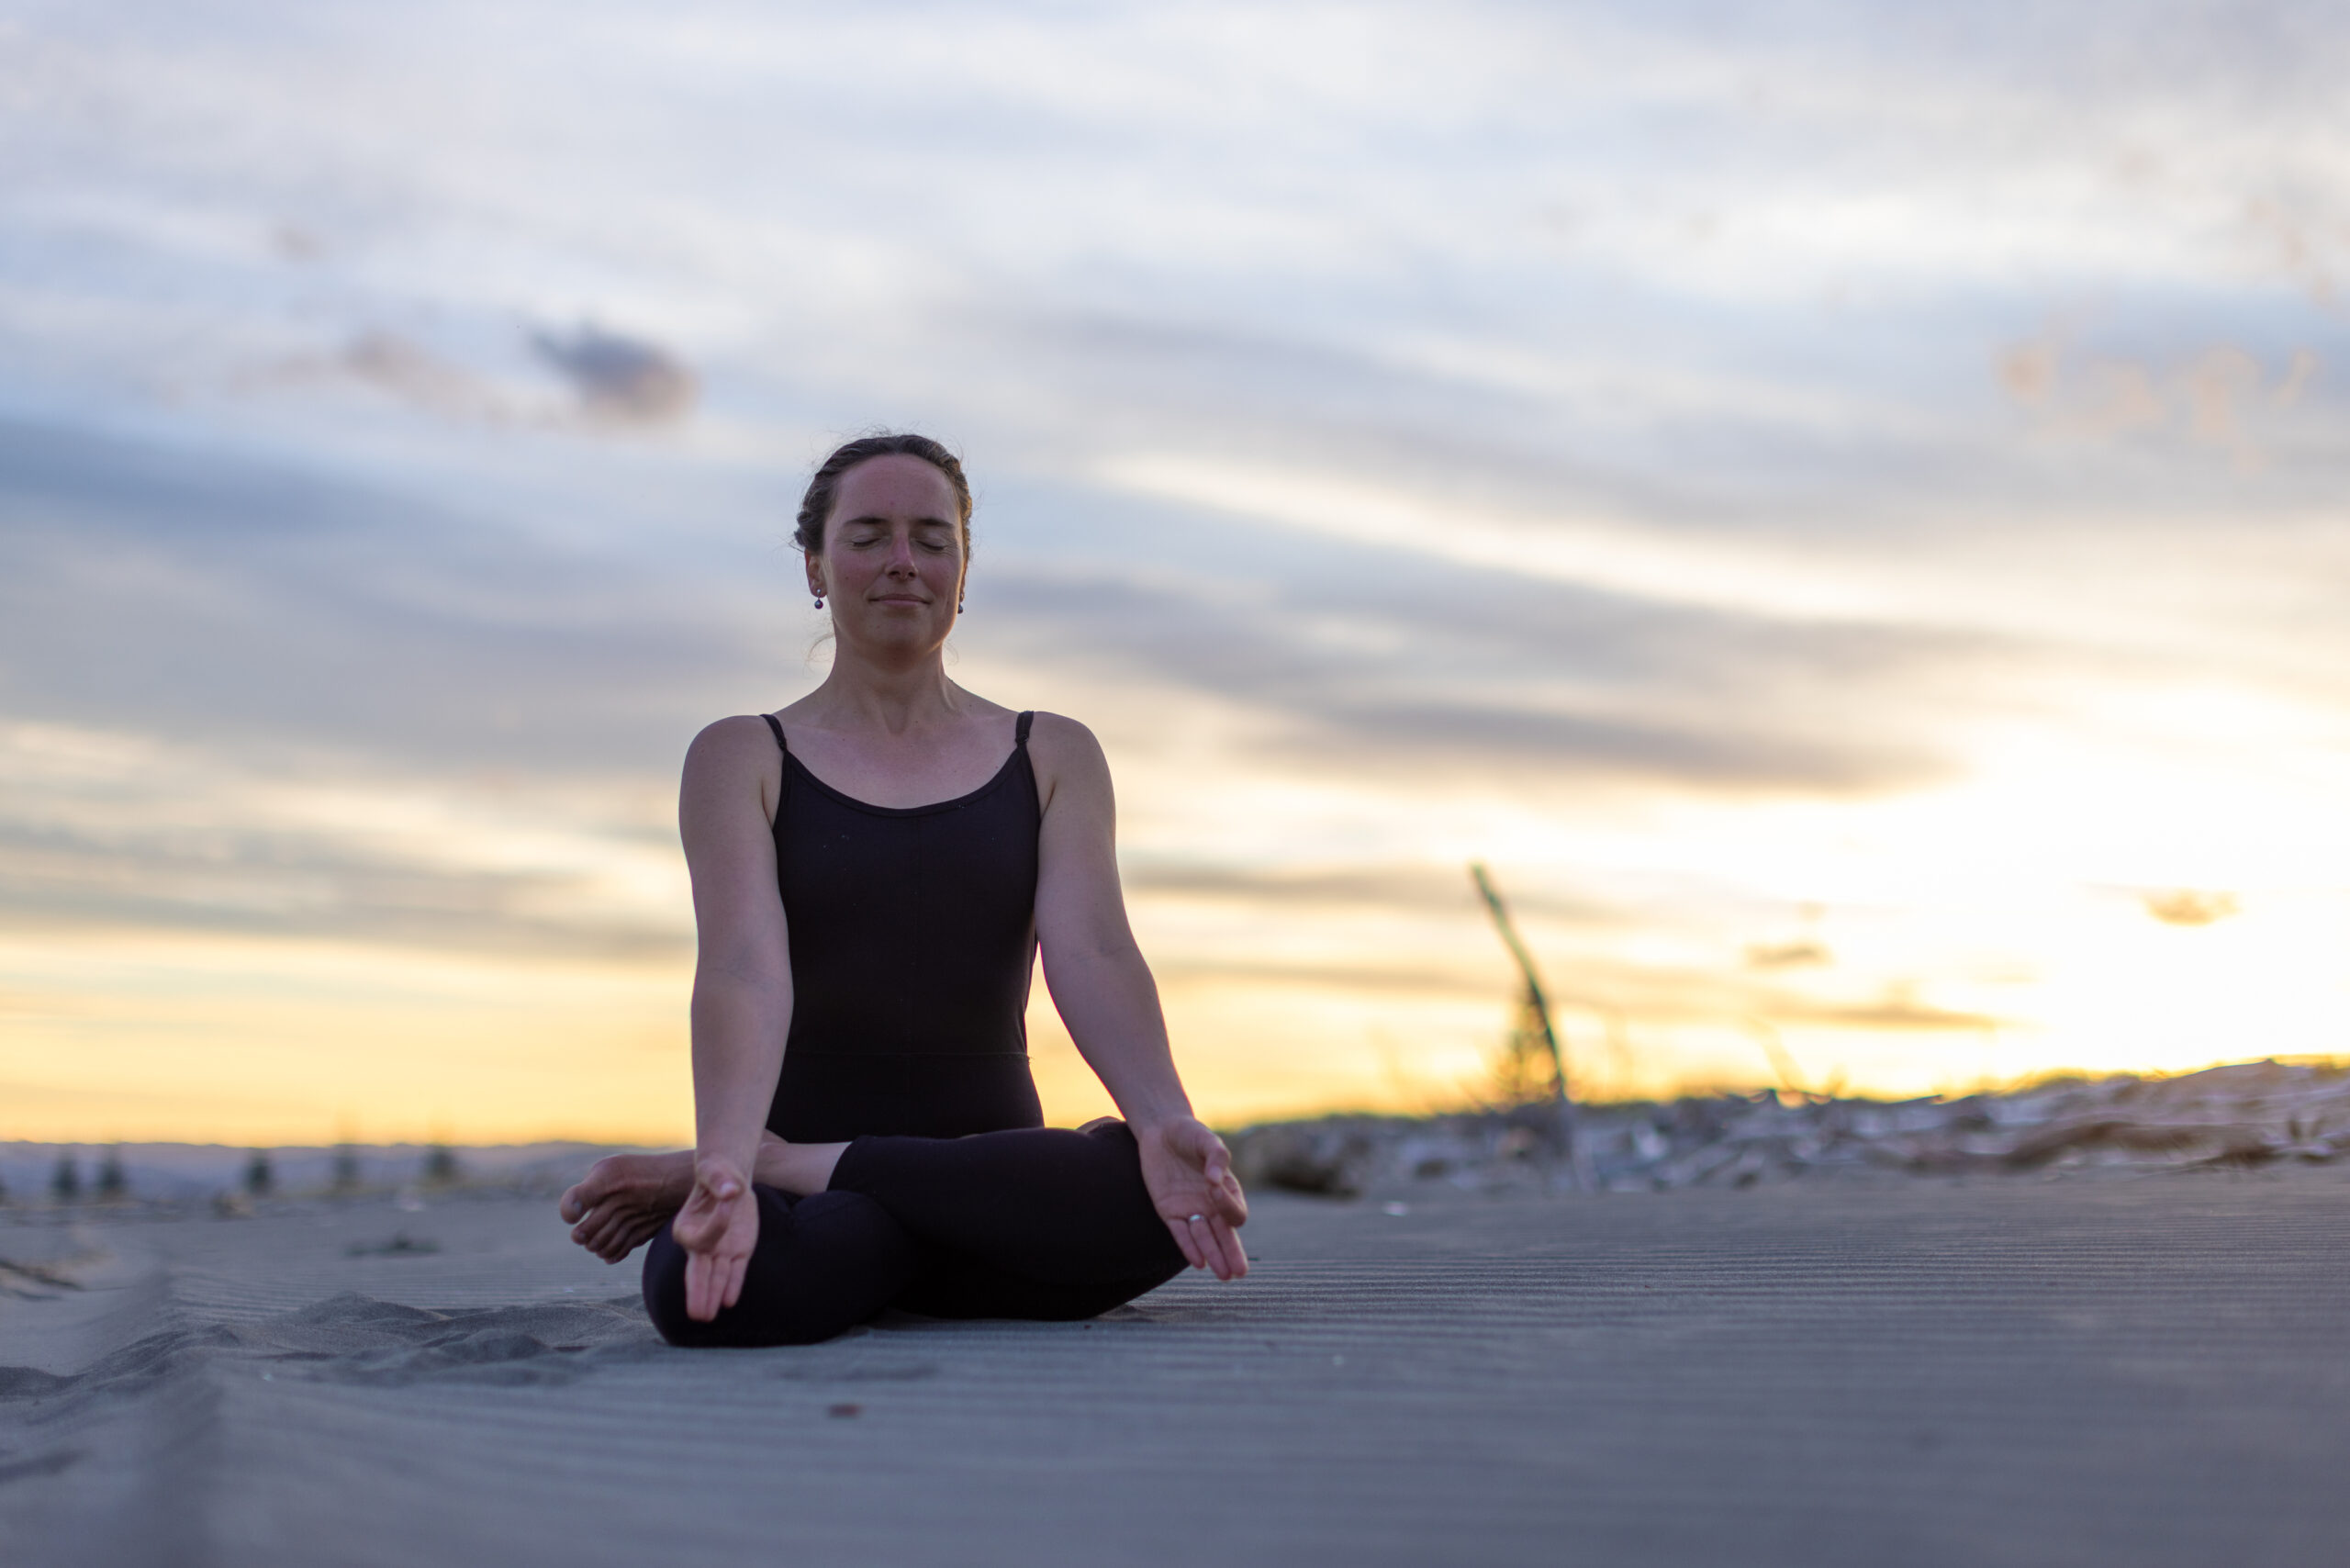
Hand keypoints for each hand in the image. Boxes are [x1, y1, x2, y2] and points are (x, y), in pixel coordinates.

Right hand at [672, 1154, 758, 1321]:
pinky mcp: (738, 1251)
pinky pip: (735, 1272)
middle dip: (698, 1292)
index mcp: (686, 1227)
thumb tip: (731, 1191)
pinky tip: (729, 1302)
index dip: (717, 1224)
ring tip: (707, 1318)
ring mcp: (719, 1251)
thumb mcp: (716, 1173)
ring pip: (715, 1277)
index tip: (729, 1200)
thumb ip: (721, 1181)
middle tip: (695, 1315)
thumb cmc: (717, 1175)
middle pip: (697, 1272)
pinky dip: (733, 1286)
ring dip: (712, 1296)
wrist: (729, 1181)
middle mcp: (700, 1244)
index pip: (703, 1237)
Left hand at [1134, 1118, 1248, 1280]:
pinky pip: (1181, 1234)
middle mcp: (1211, 1205)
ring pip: (1205, 1239)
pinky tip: (1198, 1262)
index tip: (1212, 1186)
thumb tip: (1214, 1180)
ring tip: (1223, 1275)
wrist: (1161, 1131)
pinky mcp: (1169, 1211)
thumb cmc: (1190, 1134)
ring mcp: (1191, 1210)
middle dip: (1232, 1253)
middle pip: (1225, 1235)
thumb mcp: (1206, 1140)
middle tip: (1239, 1272)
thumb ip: (1216, 1157)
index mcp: (1227, 1189)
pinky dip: (1189, 1247)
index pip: (1235, 1211)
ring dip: (1213, 1255)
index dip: (1226, 1205)